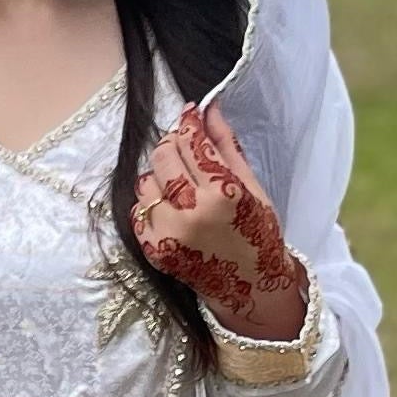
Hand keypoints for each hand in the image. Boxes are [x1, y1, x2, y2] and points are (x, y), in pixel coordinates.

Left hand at [131, 104, 308, 342]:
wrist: (250, 286)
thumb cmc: (257, 232)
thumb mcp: (251, 185)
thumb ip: (226, 146)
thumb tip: (209, 109)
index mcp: (223, 194)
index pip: (192, 143)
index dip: (189, 123)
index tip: (190, 114)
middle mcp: (192, 214)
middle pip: (163, 157)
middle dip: (172, 144)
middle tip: (183, 146)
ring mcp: (169, 235)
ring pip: (146, 183)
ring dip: (159, 175)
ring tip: (180, 182)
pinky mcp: (154, 251)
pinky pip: (139, 212)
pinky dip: (152, 203)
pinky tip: (172, 207)